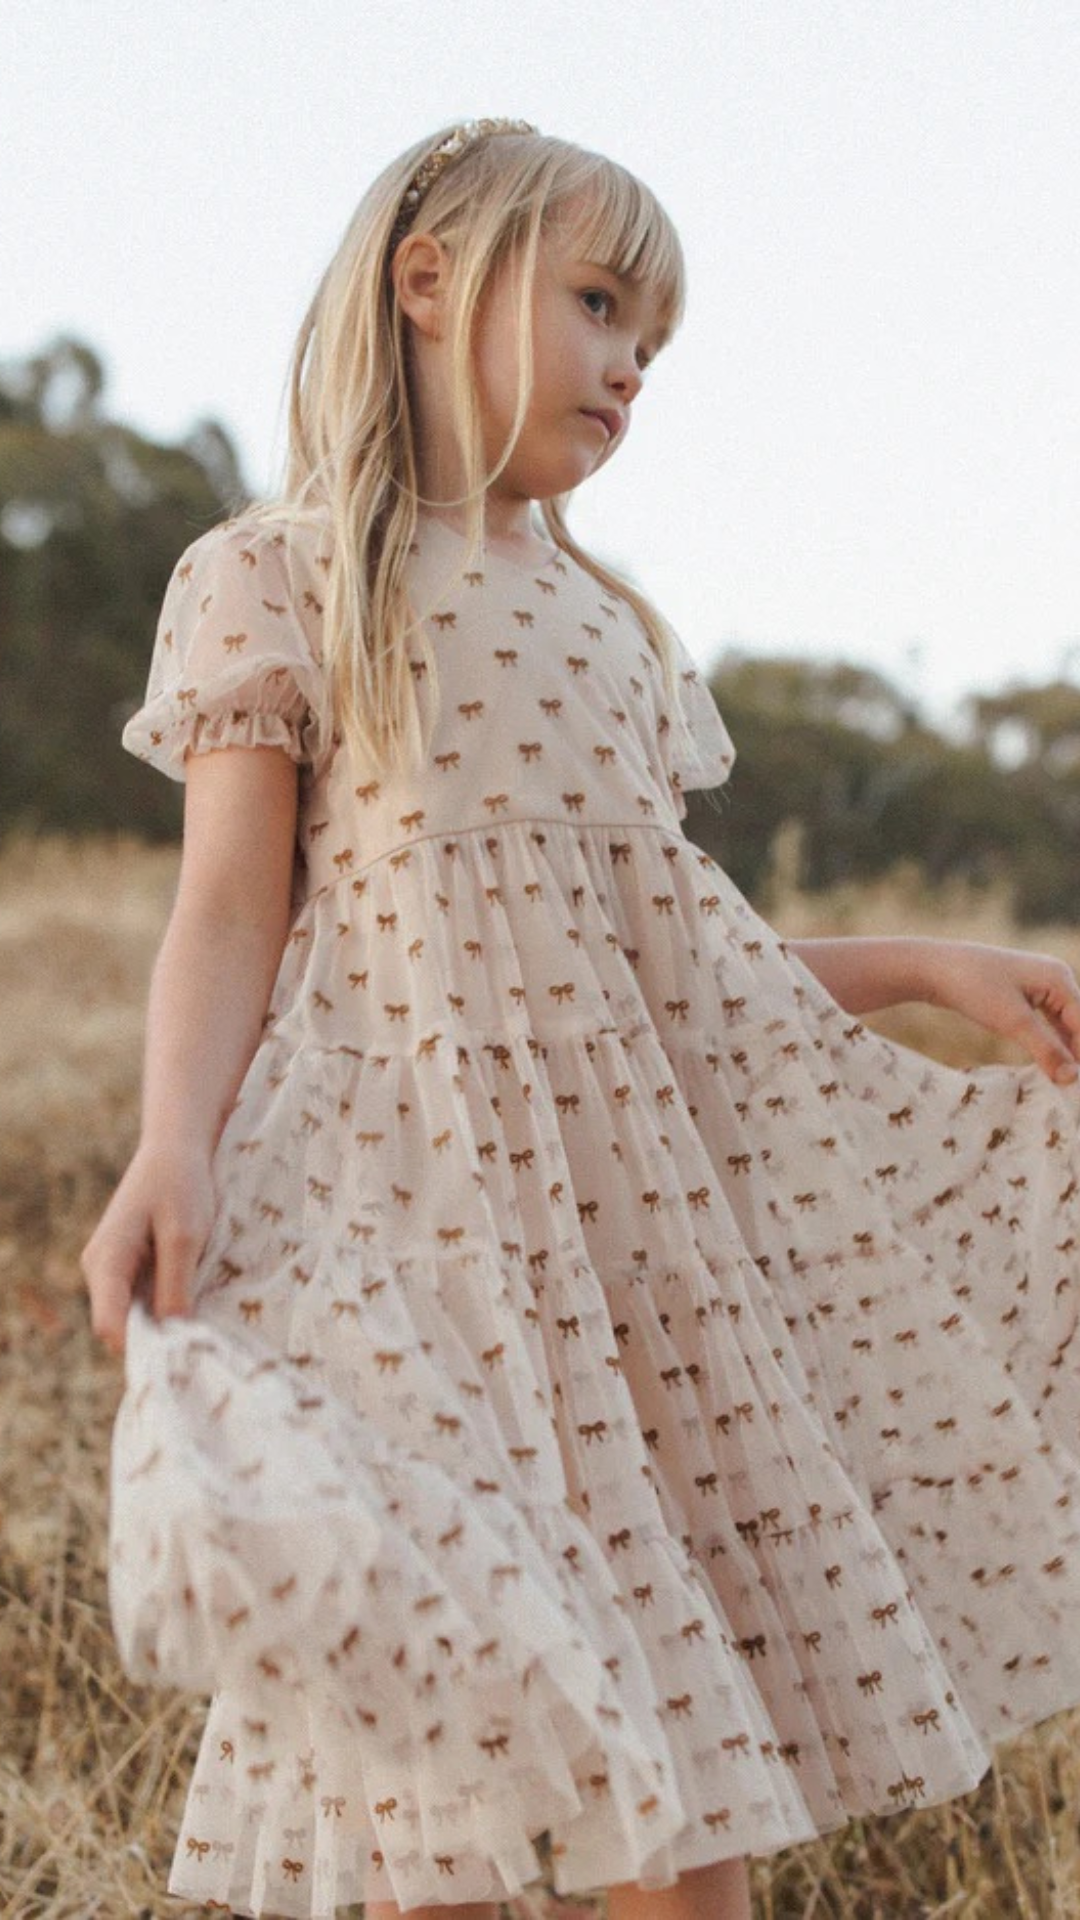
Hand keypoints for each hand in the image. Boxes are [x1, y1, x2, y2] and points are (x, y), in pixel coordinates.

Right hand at [80, 1144, 215, 1357]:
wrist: (177, 1147)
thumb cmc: (180, 1184)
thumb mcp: (184, 1237)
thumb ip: (175, 1286)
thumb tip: (173, 1334)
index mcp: (106, 1262)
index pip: (110, 1326)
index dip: (142, 1347)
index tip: (182, 1353)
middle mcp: (101, 1271)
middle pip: (122, 1325)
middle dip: (157, 1337)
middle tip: (202, 1341)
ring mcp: (114, 1268)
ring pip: (137, 1313)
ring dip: (167, 1319)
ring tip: (205, 1318)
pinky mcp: (132, 1265)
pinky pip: (145, 1298)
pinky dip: (169, 1302)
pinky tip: (199, 1298)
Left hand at [923, 940, 1079, 1085]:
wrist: (933, 969)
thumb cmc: (975, 988)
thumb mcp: (1013, 1022)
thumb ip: (1046, 1050)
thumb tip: (1071, 1078)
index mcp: (1059, 978)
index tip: (1077, 1085)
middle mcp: (1055, 978)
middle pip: (1077, 1024)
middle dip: (1075, 1054)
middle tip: (1072, 1087)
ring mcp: (1039, 986)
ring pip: (1061, 1026)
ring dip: (1063, 1051)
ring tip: (1064, 1082)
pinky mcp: (1023, 996)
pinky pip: (1045, 1023)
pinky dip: (1047, 1043)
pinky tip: (1049, 1066)